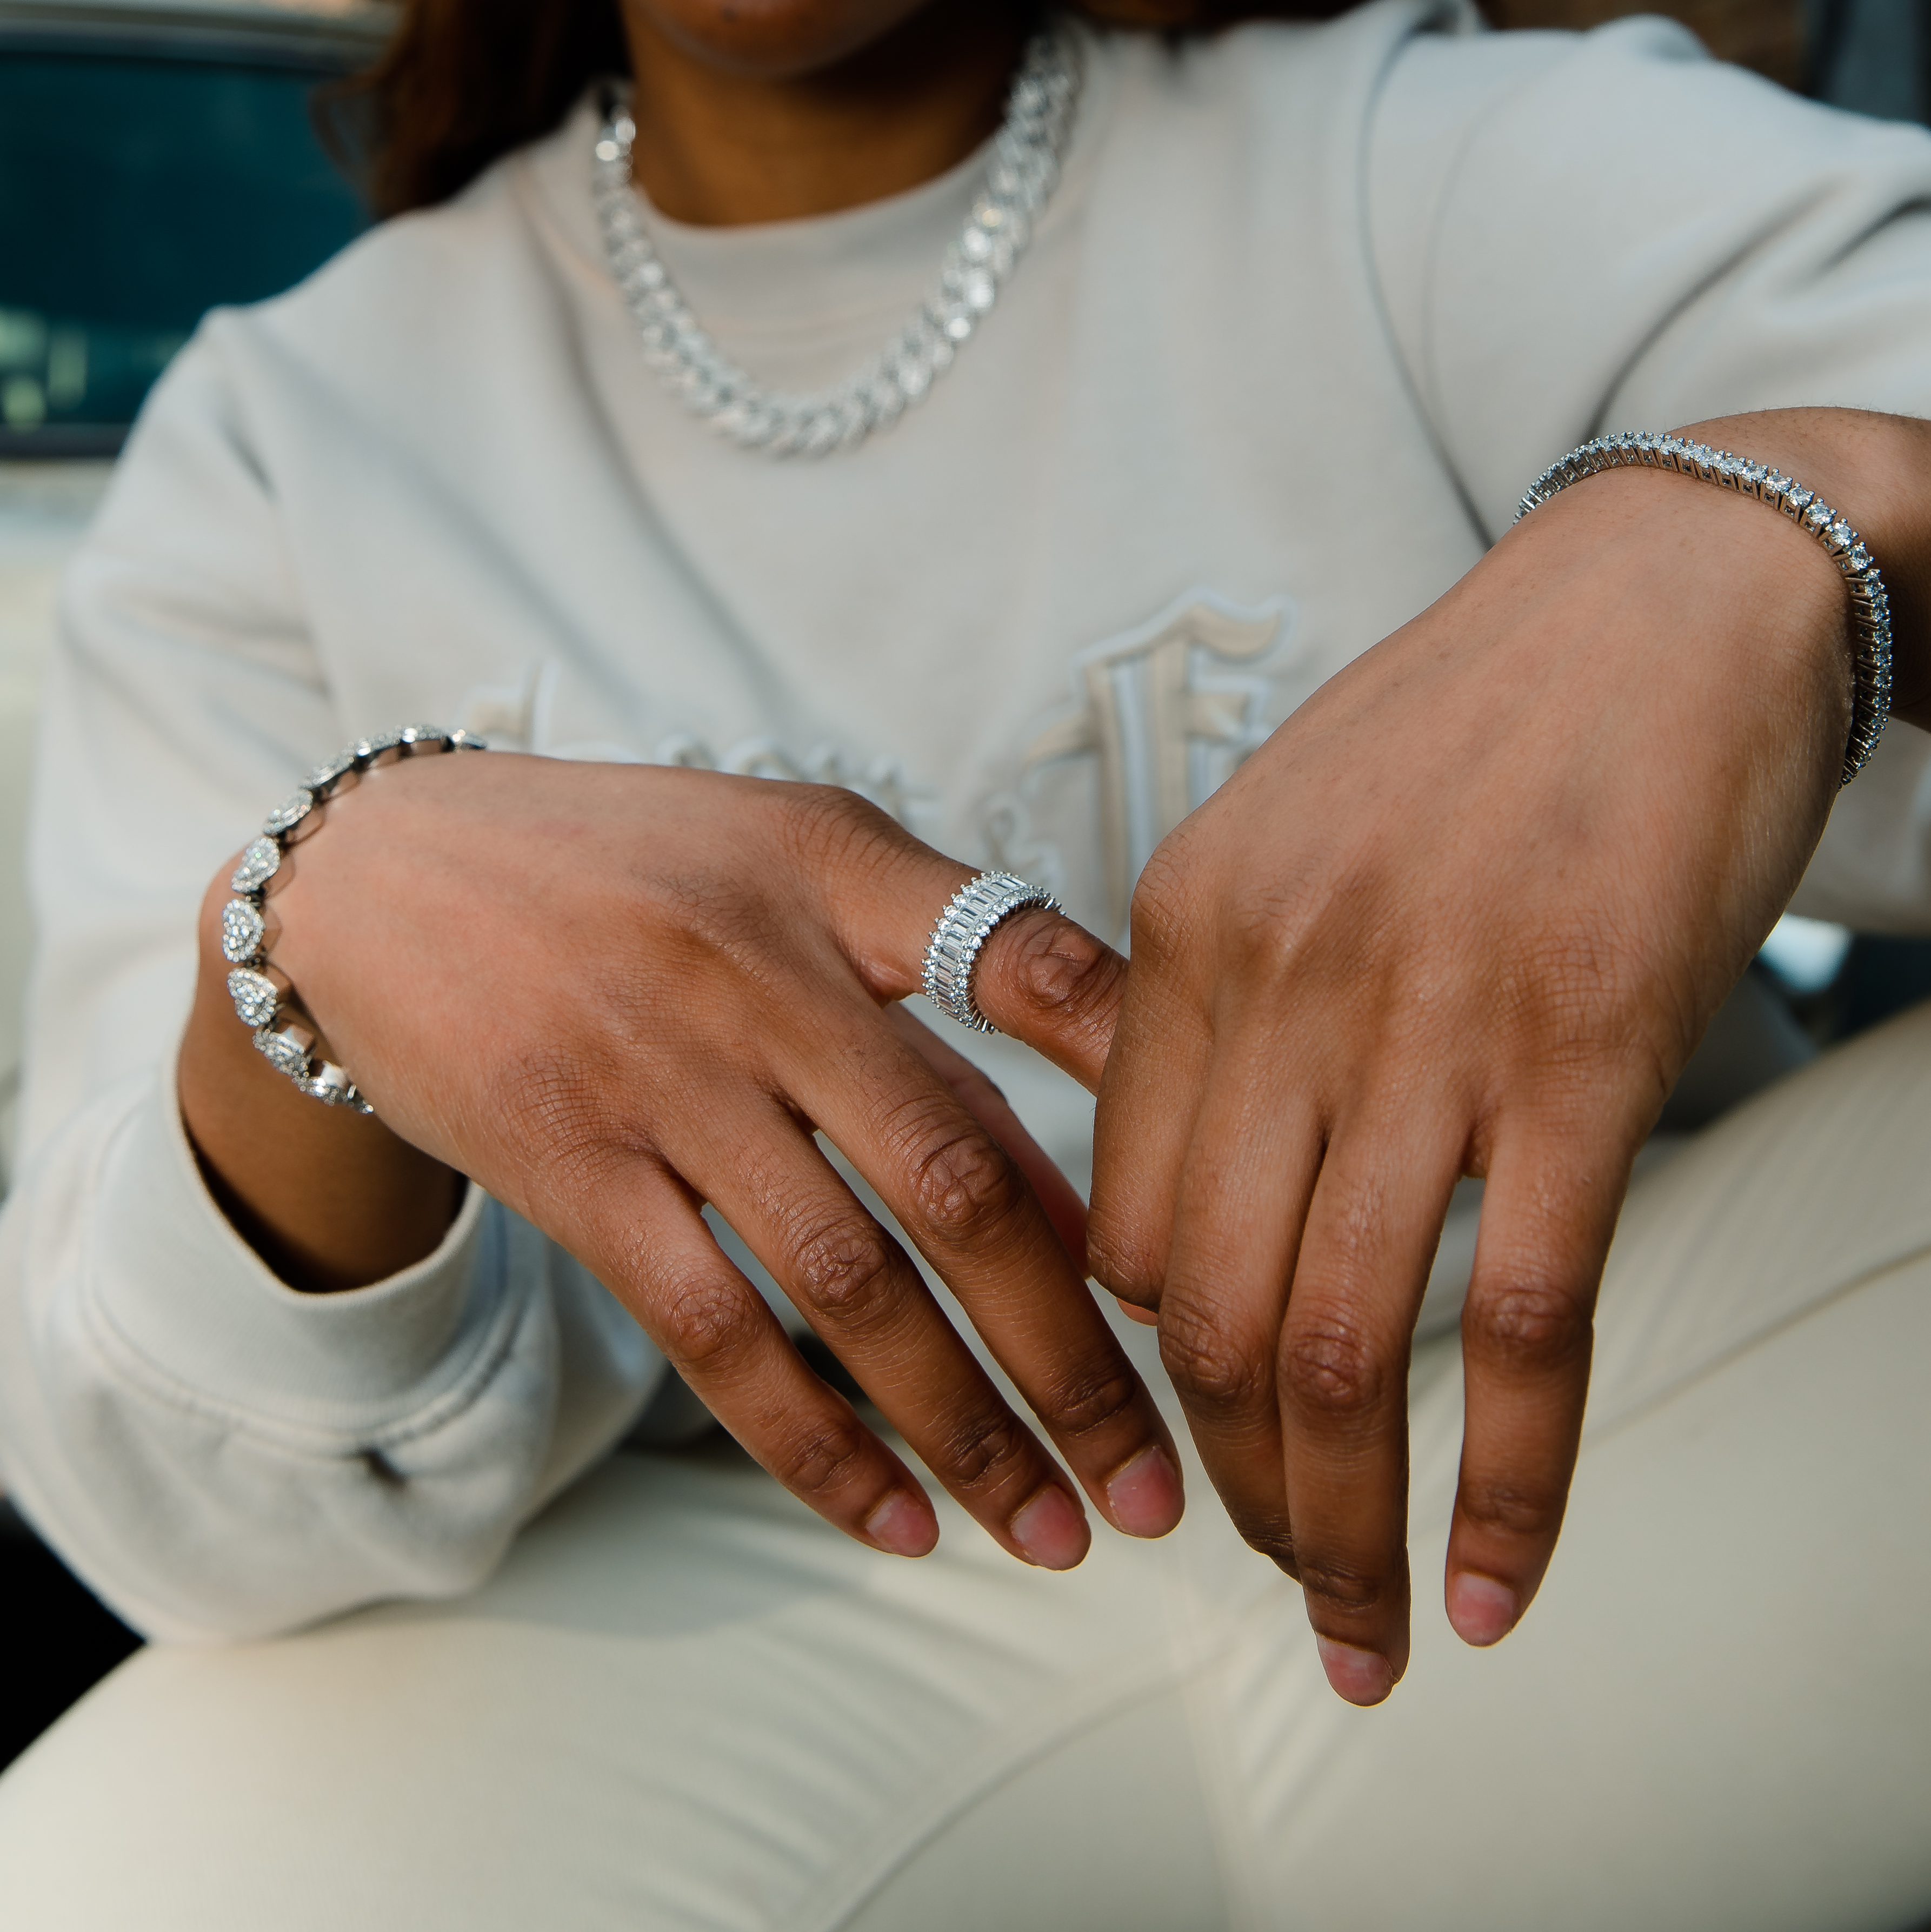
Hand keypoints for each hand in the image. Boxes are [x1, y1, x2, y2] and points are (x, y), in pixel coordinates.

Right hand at [181, 757, 1181, 1569]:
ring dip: (964, 1427)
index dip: (1138, 1084)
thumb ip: (940, 969)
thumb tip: (1086, 1142)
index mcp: (839, 881)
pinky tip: (895, 1519)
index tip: (1214, 1220)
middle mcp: (760, 983)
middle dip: (1073, 1350)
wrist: (389, 875)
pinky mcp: (573, 1170)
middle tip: (1161, 1481)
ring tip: (1055, 1534)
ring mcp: (660, 1083)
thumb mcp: (797, 851)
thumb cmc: (637, 864)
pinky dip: (812, 1440)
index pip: (1027, 970)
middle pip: (954, 1187)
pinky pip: (712, 1334)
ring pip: (846, 1284)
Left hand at [1086, 417, 1885, 1701]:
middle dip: (1232, 1483)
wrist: (1662, 599)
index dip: (1153, 1365)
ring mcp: (1433, 1029)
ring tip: (1365, 1627)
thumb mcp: (1284, 842)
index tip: (1198, 1433)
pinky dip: (1518, 1483)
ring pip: (1348, 1347)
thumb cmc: (1468, 732)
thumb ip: (1216, 1009)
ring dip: (1344, 1521)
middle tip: (1274, 1575)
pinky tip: (1506, 1582)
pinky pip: (1530, 1322)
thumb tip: (1186, 1184)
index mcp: (1190, 939)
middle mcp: (1284, 990)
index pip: (1125, 1223)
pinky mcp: (1585, 1060)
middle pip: (1211, 1315)